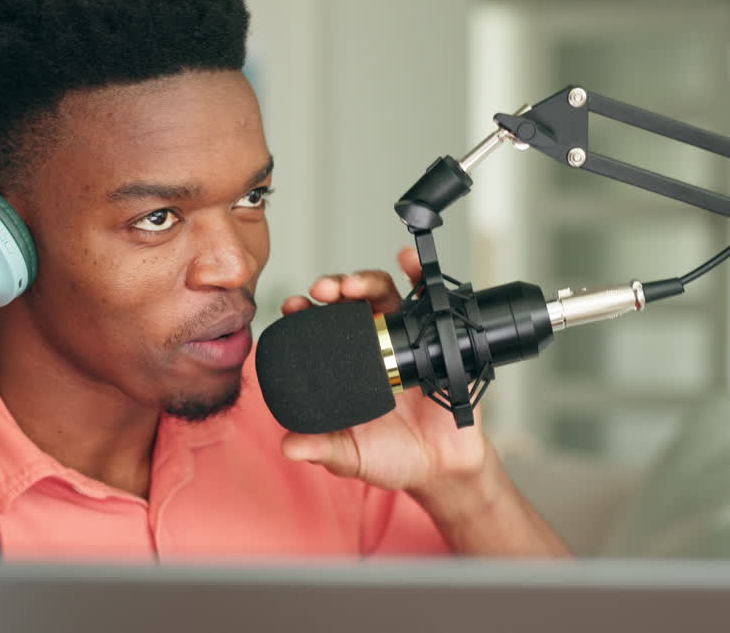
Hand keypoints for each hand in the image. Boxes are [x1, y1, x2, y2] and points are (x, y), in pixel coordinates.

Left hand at [276, 247, 487, 497]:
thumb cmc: (391, 457)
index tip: (292, 306)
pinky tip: (407, 262)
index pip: (318, 328)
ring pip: (382, 295)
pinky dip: (419, 277)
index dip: (303, 313)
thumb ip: (322, 448)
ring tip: (352, 285)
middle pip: (348, 303)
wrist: (440, 468)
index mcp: (345, 365)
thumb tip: (289, 446)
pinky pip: (430, 303)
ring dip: (365, 280)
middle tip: (322, 291)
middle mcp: (371, 346)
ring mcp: (403, 341)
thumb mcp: (350, 455)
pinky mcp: (437, 341)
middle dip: (333, 287)